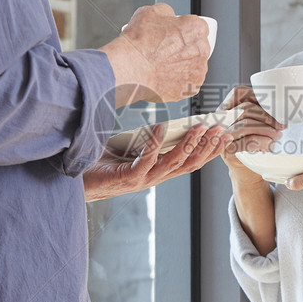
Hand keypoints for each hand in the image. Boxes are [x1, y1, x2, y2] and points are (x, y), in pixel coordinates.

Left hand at [83, 123, 228, 201]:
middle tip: (220, 129)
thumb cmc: (103, 161)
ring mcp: (143, 180)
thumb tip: (167, 121)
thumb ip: (149, 139)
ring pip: (173, 163)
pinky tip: (162, 127)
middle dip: (207, 146)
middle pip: (188, 163)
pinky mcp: (128, 179)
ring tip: (199, 126)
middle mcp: (154, 178)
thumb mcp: (132, 147)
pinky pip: (146, 160)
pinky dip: (156, 143)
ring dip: (189, 144)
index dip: (210, 151)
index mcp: (158, 171)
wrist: (76, 178)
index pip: (191, 162)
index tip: (225, 136)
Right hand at [100, 4, 210, 106]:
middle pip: (198, 47)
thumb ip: (167, 12)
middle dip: (185, 48)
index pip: (197, 27)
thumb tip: (168, 16)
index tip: (175, 35)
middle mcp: (201, 50)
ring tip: (163, 66)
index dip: (184, 31)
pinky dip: (179, 82)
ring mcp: (197, 72)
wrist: (129, 69)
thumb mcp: (150, 12)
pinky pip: (188, 84)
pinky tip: (165, 77)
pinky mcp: (190, 89)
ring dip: (183, 66)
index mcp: (195, 28)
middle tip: (167, 51)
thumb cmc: (138, 43)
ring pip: (194, 66)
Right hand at [219, 86, 285, 181]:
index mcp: (228, 108)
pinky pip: (247, 141)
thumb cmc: (255, 145)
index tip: (277, 107)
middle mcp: (222, 120)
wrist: (248, 171)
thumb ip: (262, 111)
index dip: (259, 97)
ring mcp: (222, 135)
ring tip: (278, 135)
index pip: (239, 92)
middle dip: (267, 116)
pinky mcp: (227, 150)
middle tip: (282, 125)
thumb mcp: (258, 123)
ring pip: (245, 124)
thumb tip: (282, 106)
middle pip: (244, 108)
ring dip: (267, 129)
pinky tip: (270, 144)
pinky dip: (262, 141)